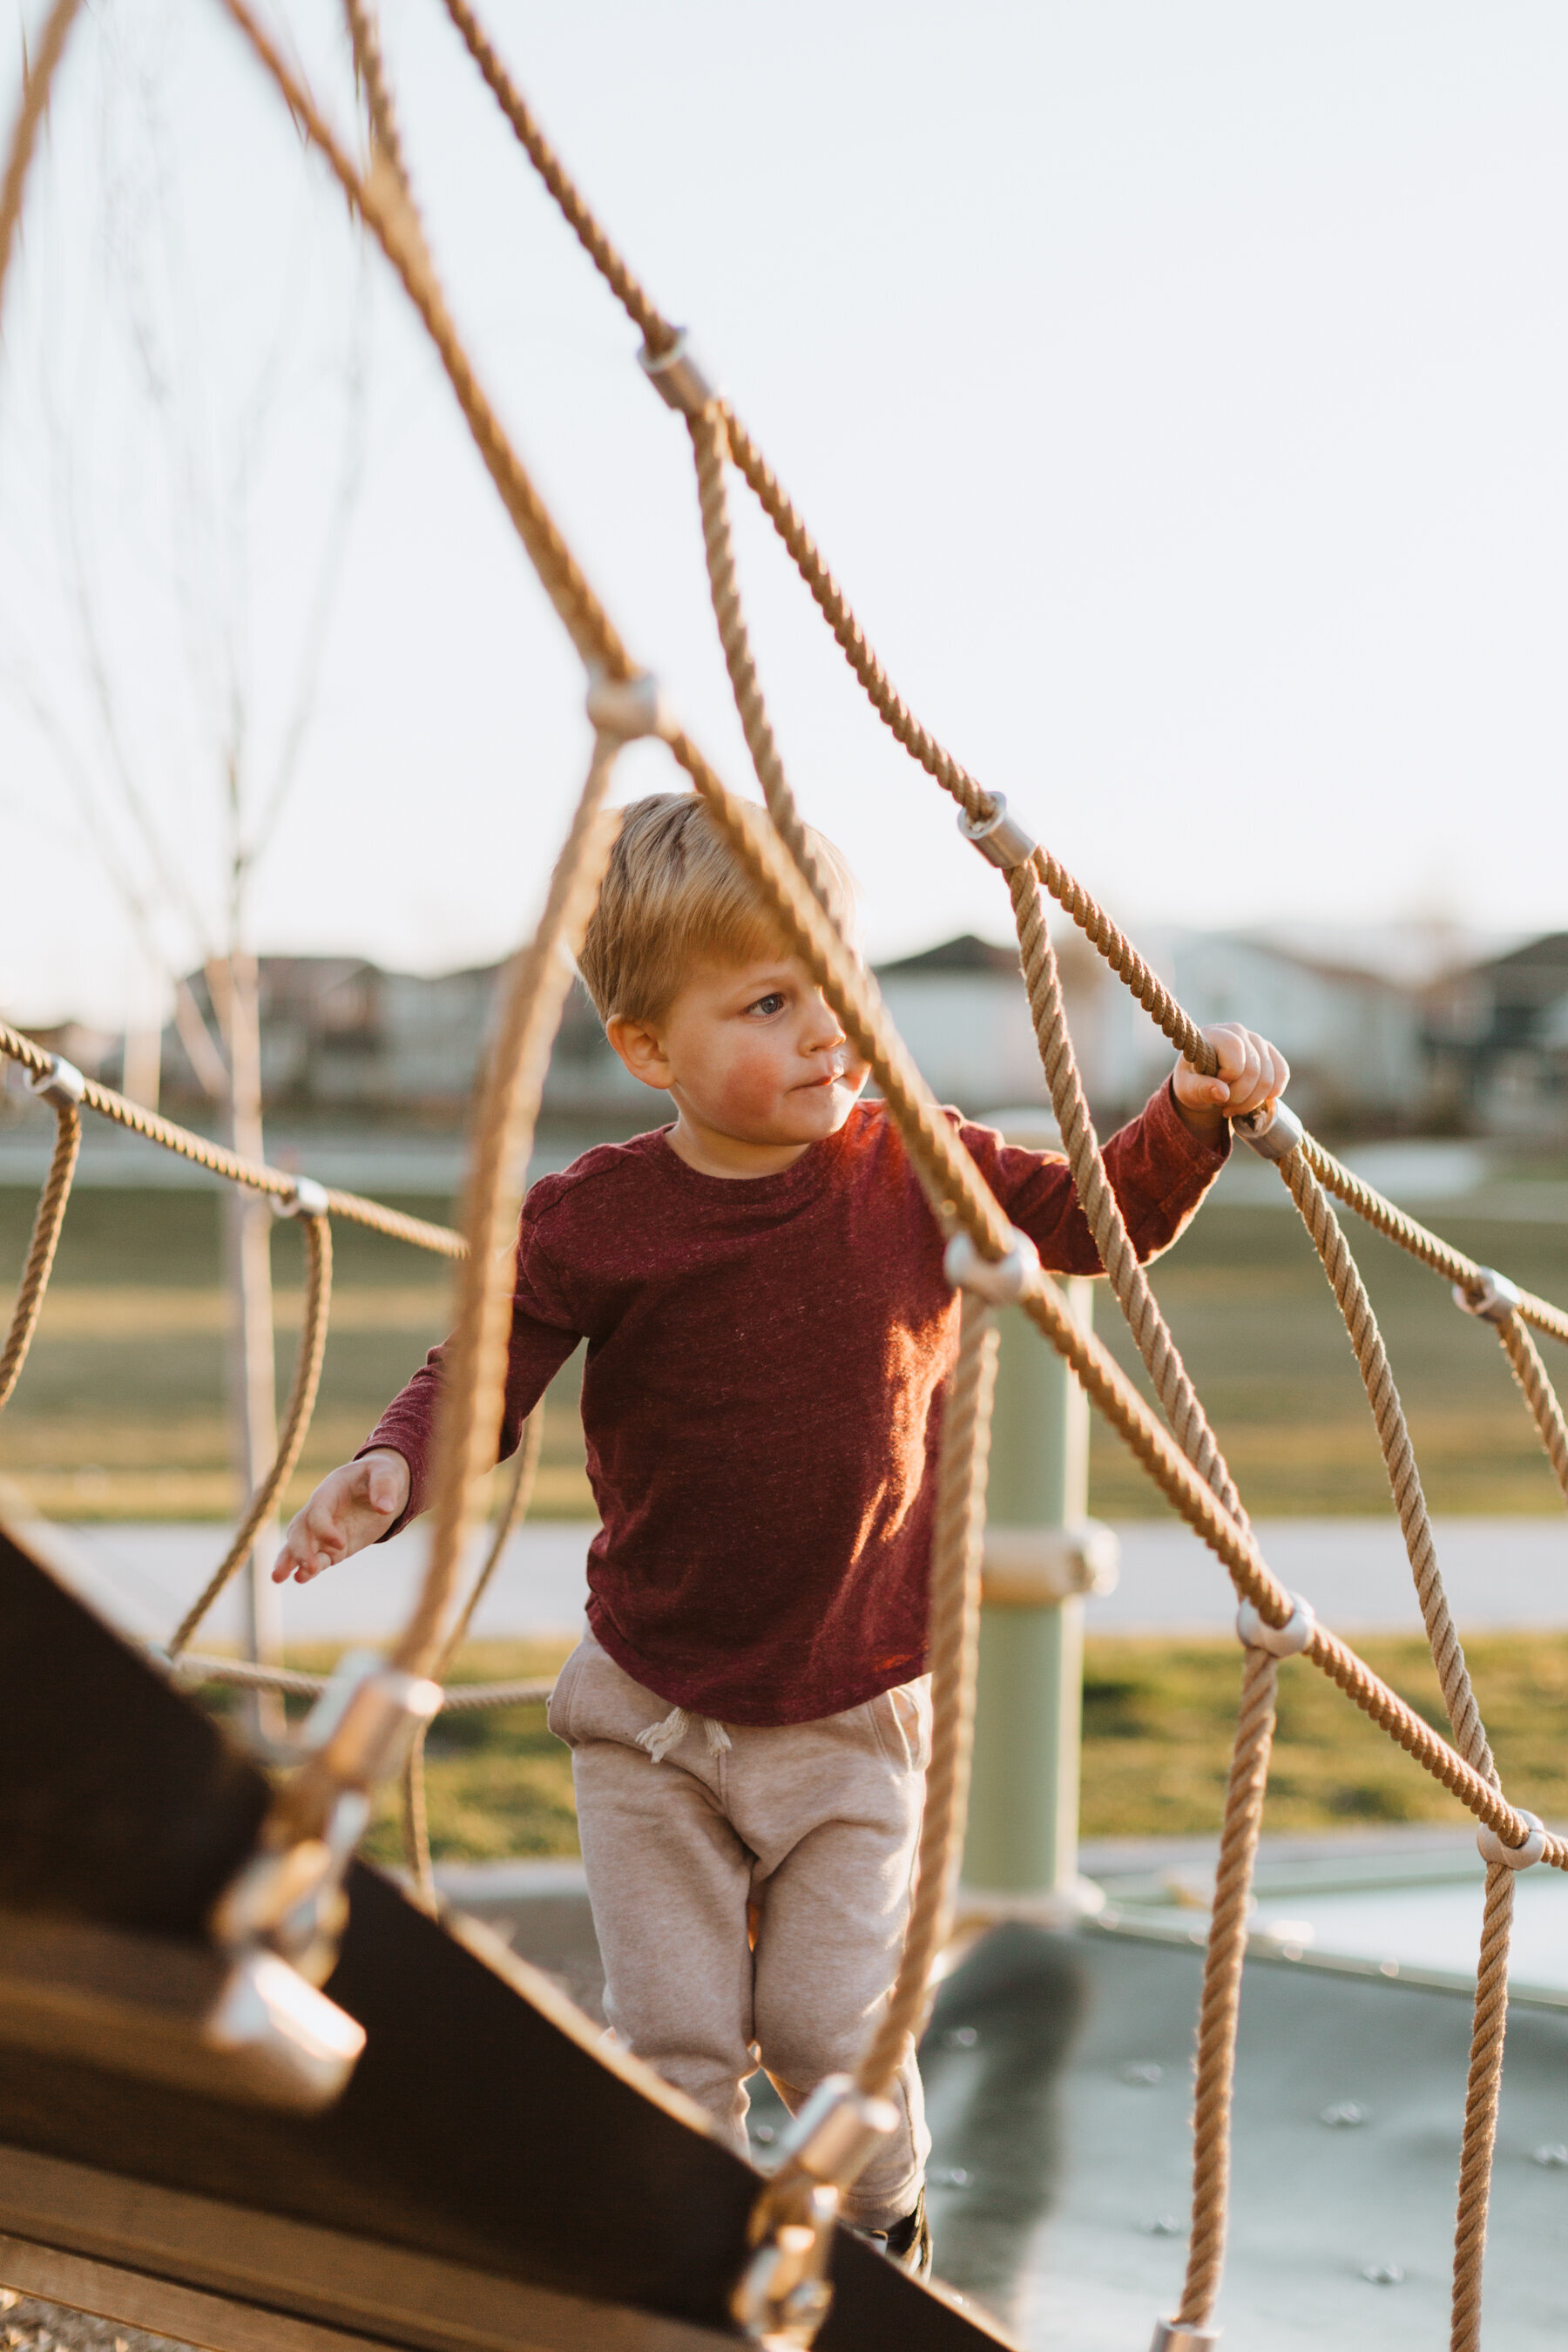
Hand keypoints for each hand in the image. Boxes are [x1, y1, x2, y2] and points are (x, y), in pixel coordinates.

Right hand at [271, 1450, 410, 1584]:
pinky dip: (307, 1569)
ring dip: (290, 1560)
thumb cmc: (381, 1475)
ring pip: (298, 1545)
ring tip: (278, 1577)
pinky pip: (317, 1558)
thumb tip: (385, 1509)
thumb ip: (384, 1486)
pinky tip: (300, 1578)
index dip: (324, 1528)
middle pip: (299, 1529)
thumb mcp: (387, 1473)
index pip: (317, 1511)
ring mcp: (323, 1531)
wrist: (383, 1487)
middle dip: (300, 1548)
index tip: (341, 1544)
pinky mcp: (332, 1547)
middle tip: (311, 1567)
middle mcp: (320, 1511)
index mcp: (329, 1491)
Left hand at [1172, 1024, 1289, 1135]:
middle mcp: (1237, 1031)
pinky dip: (1270, 1094)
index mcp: (1214, 1034)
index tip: (1215, 1085)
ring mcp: (1256, 1040)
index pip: (1234, 1054)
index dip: (1228, 1077)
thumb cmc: (1193, 1082)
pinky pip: (1282, 1074)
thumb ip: (1200, 1089)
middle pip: (1254, 1070)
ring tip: (1234, 1105)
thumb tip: (1222, 1093)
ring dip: (1252, 1101)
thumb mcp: (1188, 1089)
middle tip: (1223, 1104)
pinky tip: (1254, 1101)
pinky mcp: (1270, 1052)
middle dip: (1240, 1096)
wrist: (1203, 1081)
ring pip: (1269, 1077)